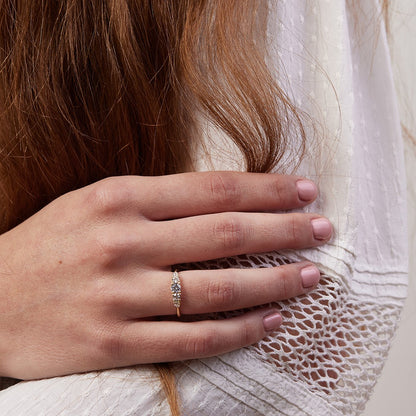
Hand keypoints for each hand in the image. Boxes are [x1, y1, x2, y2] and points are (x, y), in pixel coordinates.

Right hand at [0, 172, 331, 379]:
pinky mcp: (115, 342)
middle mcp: (123, 243)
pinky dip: (240, 331)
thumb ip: (156, 201)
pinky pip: (194, 339)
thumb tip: (222, 202)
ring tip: (311, 275)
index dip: (265, 188)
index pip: (212, 189)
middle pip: (225, 233)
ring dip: (274, 282)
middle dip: (285, 230)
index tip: (303, 189)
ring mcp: (120, 296)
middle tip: (323, 229)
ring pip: (218, 290)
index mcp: (118, 200)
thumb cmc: (49, 245)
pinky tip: (271, 320)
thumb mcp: (96, 203)